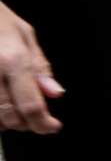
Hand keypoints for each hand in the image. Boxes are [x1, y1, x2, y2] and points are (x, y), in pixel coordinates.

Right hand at [0, 0, 62, 133]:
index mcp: (13, 60)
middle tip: (37, 116)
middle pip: (11, 118)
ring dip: (7, 122)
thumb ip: (40, 67)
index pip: (31, 105)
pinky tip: (0, 105)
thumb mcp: (25, 34)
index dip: (44, 124)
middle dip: (27, 124)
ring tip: (16, 108)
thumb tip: (54, 92)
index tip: (52, 127)